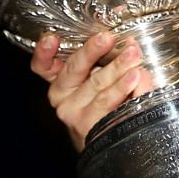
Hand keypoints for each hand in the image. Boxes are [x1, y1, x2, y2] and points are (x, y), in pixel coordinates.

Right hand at [31, 31, 153, 151]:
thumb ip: (110, 59)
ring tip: (133, 56)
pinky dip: (124, 87)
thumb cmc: (104, 100)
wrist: (107, 139)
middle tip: (108, 38)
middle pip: (74, 68)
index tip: (51, 39)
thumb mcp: (99, 76)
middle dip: (92, 51)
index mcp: (59, 79)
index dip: (44, 52)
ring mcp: (74, 113)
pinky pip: (109, 103)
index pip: (42, 65)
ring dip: (117, 68)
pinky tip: (135, 78)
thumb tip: (129, 44)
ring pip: (97, 84)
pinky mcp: (91, 126)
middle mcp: (61, 96)